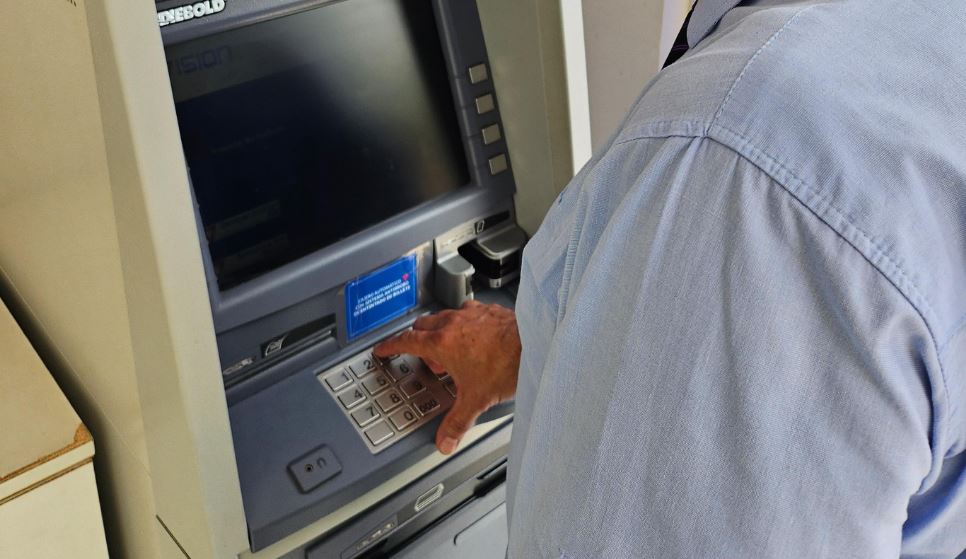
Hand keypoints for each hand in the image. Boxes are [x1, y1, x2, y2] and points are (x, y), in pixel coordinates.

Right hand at [374, 301, 519, 454]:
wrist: (535, 344)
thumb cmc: (507, 364)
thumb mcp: (476, 399)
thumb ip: (457, 422)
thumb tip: (445, 440)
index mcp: (442, 343)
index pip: (406, 341)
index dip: (391, 345)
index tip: (383, 349)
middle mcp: (454, 324)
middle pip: (423, 325)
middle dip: (417, 338)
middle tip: (421, 354)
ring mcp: (472, 315)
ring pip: (445, 316)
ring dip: (441, 329)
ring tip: (450, 348)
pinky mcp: (490, 311)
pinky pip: (469, 312)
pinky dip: (465, 323)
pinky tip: (476, 335)